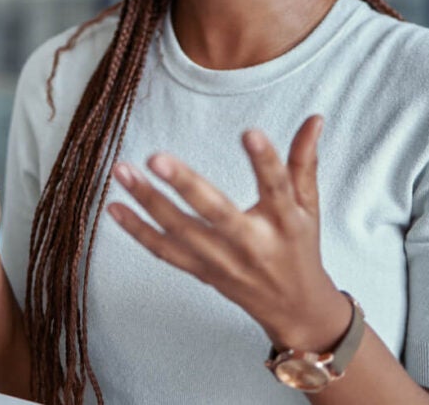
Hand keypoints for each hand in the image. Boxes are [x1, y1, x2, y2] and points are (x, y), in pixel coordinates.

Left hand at [107, 114, 351, 351]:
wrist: (293, 309)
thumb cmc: (299, 247)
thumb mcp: (309, 206)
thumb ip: (304, 161)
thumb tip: (314, 118)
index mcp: (284, 223)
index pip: (277, 187)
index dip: (265, 161)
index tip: (250, 132)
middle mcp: (251, 244)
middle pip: (216, 213)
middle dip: (185, 186)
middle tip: (156, 157)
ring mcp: (222, 261)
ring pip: (180, 232)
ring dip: (148, 202)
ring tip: (123, 170)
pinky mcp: (201, 271)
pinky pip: (165, 252)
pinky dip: (138, 231)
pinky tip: (114, 207)